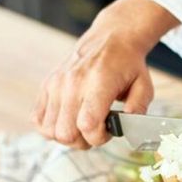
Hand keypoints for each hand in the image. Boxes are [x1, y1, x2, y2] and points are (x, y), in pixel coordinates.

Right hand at [32, 0, 178, 147]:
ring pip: (49, 130)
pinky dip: (50, 127)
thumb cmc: (128, 65)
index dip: (99, 138)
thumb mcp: (144, 86)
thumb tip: (125, 129)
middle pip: (65, 133)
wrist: (111, 39)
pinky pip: (37, 119)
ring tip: (82, 127)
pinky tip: (68, 121)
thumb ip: (138, 110)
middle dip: (83, 142)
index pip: (87, 125)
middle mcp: (72, 83)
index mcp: (98, 83)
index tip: (108, 132)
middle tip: (95, 132)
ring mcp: (56, 84)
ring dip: (67, 137)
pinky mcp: (46, 85)